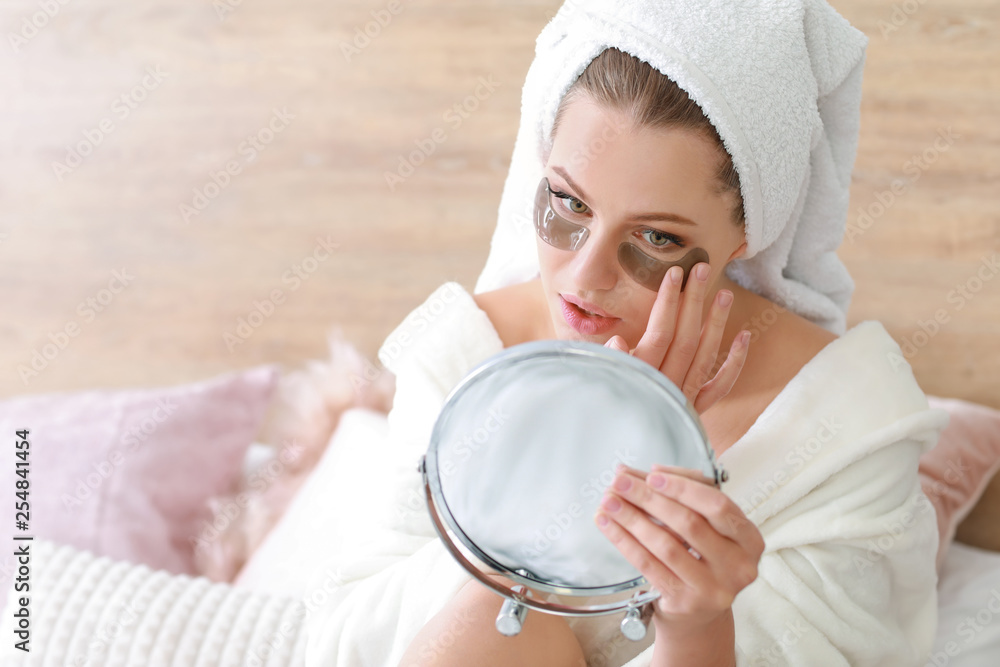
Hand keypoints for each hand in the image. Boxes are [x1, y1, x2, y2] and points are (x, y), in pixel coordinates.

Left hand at [594, 463, 764, 628]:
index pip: (718, 505)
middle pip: (689, 523)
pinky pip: (648, 565)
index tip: (652, 475)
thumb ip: (682, 493)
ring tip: (609, 501)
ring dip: (632, 518)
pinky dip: (624, 540)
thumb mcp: (705, 525)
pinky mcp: (685, 601)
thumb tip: (645, 473)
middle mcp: (737, 566)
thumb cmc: (702, 558)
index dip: (683, 488)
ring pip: (665, 544)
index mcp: (749, 540)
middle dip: (649, 498)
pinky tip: (608, 524)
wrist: (699, 614)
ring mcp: (712, 588)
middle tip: (620, 482)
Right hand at [604, 262, 749, 414]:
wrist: (622, 464)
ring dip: (716, 324)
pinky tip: (745, 337)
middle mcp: (665, 387)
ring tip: (724, 294)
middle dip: (693, 302)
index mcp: (640, 378)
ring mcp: (683, 399)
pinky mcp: (694, 411)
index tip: (673, 275)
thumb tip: (617, 340)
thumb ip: (608, 365)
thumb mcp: (594, 388)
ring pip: (705, 357)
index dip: (667, 303)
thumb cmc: (600, 418)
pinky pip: (719, 387)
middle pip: (685, 338)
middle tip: (701, 270)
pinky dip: (734, 363)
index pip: (658, 333)